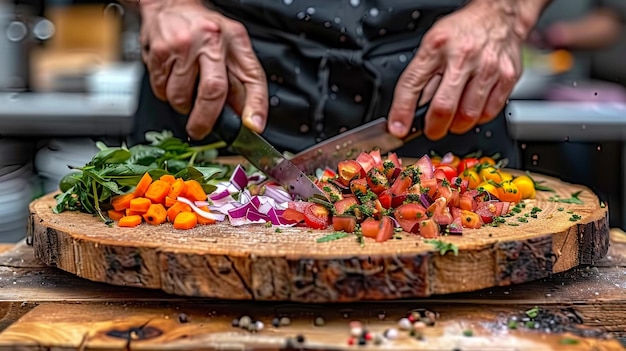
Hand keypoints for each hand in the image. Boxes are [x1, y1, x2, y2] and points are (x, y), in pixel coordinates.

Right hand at [139, 0, 267, 139]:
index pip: (252, 77)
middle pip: (213, 91)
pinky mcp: (161, 52)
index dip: (255, 105)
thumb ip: (239, 81)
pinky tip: (171, 78)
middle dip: (206, 119)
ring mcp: (185, 45)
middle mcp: (212, 40)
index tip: (253, 126)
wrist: (170, 4)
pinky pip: (162, 89)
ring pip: (182, 96)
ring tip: (185, 91)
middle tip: (200, 129)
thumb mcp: (230, 46)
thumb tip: (247, 117)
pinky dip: (166, 93)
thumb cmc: (203, 29)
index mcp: (235, 40)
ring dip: (182, 105)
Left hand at [388, 0, 546, 139]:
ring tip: (453, 118)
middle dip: (433, 127)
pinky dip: (477, 118)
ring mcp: (488, 67)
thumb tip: (409, 110)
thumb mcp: (432, 46)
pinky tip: (472, 108)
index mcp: (437, 47)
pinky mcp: (507, 77)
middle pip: (444, 107)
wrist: (498, 16)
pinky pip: (489, 112)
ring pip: (468, 115)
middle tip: (432, 129)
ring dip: (456, 125)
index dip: (402, 111)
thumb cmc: (462, 32)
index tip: (398, 129)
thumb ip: (421, 77)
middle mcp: (463, 56)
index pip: (412, 84)